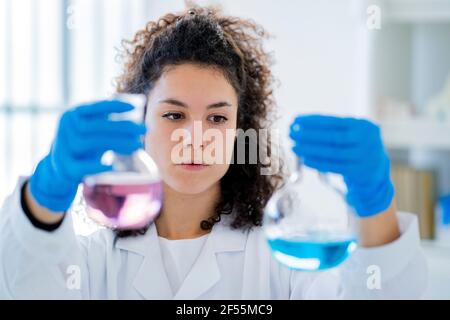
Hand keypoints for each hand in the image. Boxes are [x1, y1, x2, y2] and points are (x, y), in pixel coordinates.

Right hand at [29, 100, 146, 211]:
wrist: (60, 170)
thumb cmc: (84, 147)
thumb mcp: (95, 132)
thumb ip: (111, 124)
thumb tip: (139, 119)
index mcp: (73, 115)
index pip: (94, 107)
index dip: (114, 105)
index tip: (134, 106)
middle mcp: (65, 129)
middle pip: (93, 126)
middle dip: (121, 127)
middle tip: (143, 129)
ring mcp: (62, 149)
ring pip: (87, 143)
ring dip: (115, 143)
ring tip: (137, 145)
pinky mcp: (64, 168)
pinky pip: (80, 167)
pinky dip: (96, 166)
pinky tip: (113, 165)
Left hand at [289, 115, 393, 217]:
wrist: (376, 169)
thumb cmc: (356, 146)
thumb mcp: (351, 132)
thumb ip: (331, 128)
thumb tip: (300, 125)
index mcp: (363, 125)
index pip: (334, 121)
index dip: (313, 121)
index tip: (296, 120)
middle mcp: (366, 140)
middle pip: (332, 137)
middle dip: (309, 135)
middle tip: (291, 133)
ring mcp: (363, 157)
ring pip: (331, 153)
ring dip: (310, 150)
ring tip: (294, 146)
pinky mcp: (357, 171)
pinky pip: (333, 166)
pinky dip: (317, 163)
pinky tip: (304, 159)